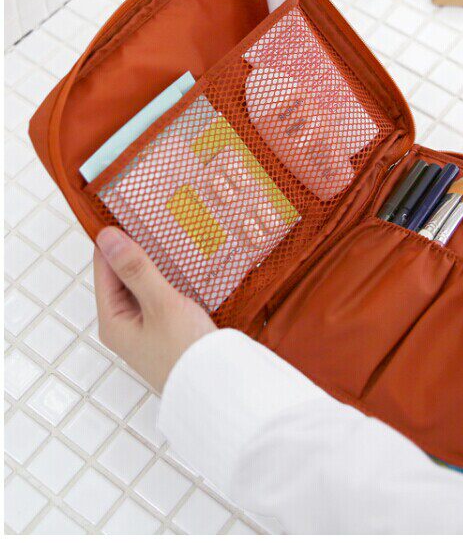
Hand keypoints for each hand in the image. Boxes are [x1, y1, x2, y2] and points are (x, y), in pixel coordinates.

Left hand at [93, 227, 216, 392]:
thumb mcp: (161, 304)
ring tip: (169, 236)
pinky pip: (161, 297)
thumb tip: (108, 237)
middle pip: (123, 278)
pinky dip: (169, 280)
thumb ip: (136, 269)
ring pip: (144, 287)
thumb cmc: (185, 352)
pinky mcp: (168, 331)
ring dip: (155, 265)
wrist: (219, 388)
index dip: (113, 242)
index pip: (104, 270)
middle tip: (152, 219)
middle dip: (135, 251)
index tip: (126, 212)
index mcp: (113, 321)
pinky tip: (184, 266)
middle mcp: (126, 326)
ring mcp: (147, 329)